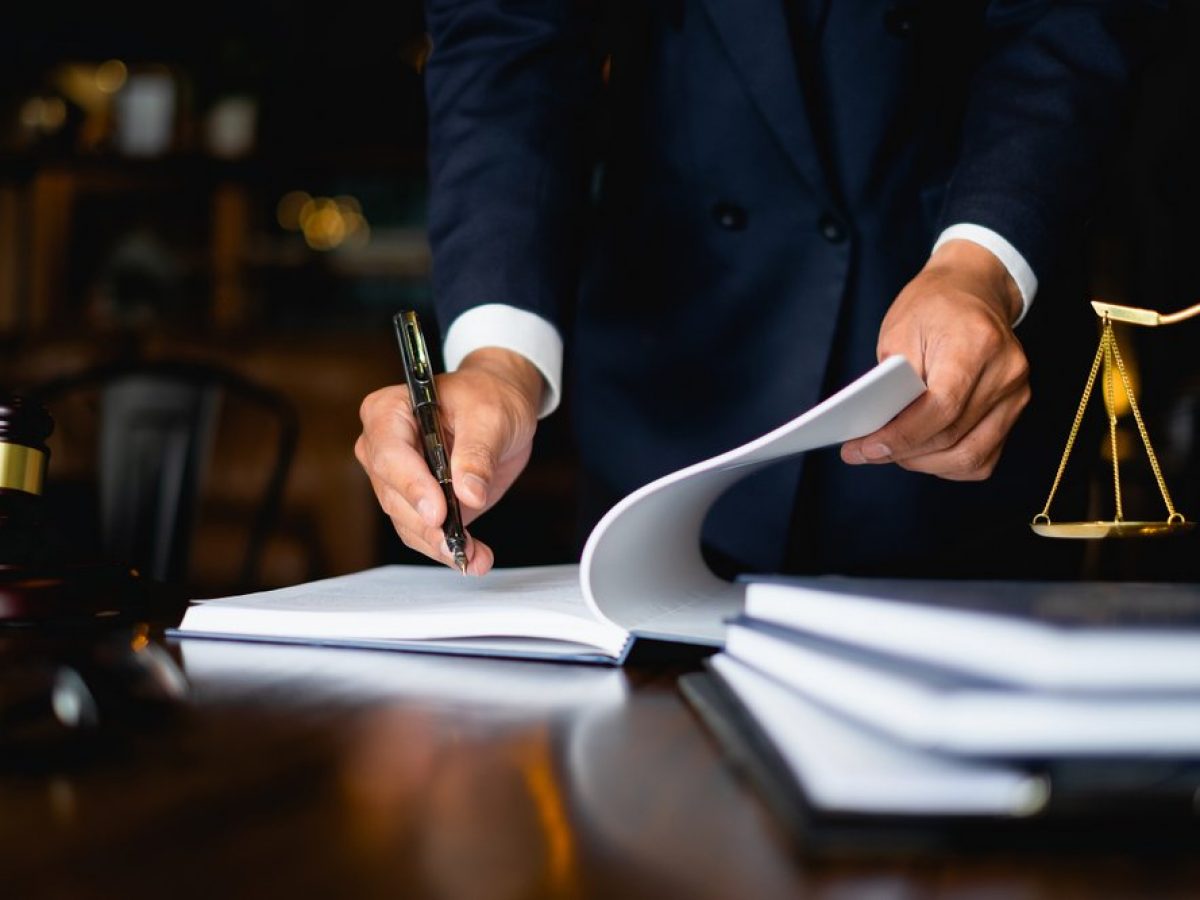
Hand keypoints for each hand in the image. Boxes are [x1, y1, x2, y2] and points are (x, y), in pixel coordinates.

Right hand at [355, 347, 542, 573]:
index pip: (389, 454)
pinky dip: (447, 548)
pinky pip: (423, 532)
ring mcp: (398, 478)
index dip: (412, 486)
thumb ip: (478, 454)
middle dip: (426, 524)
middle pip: (393, 495)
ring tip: (473, 556)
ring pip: (406, 521)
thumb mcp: (491, 417)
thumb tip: (468, 493)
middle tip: (458, 543)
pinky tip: (473, 558)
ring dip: (439, 543)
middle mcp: (382, 446)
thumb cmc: (489, 397)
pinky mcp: (417, 502)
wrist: (501, 405)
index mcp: (389, 411)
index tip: (438, 512)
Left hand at [840, 239, 1028, 480]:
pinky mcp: (1015, 409)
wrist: (973, 290)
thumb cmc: (932, 307)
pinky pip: (983, 457)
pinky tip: (922, 453)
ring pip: (970, 456)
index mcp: (976, 343)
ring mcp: (1016, 393)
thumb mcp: (899, 331)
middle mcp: (1005, 372)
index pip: (941, 407)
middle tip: (866, 452)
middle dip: (903, 453)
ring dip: (924, 463)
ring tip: (892, 453)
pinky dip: (949, 463)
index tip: (864, 448)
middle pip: (953, 436)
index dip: (901, 436)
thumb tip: (878, 431)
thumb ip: (891, 383)